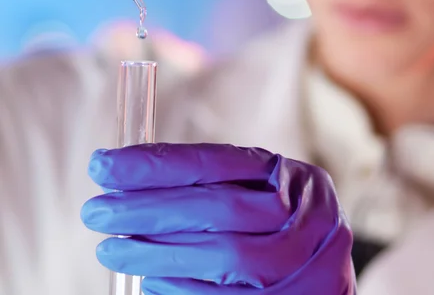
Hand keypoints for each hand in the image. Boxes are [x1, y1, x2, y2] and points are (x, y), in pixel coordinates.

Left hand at [81, 143, 355, 293]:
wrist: (326, 278)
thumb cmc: (283, 229)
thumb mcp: (264, 194)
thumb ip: (216, 186)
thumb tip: (135, 181)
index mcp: (296, 178)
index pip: (221, 162)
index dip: (160, 163)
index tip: (107, 164)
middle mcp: (308, 217)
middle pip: (222, 208)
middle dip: (151, 207)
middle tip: (97, 210)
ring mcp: (307, 265)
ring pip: (226, 256)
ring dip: (159, 252)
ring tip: (111, 247)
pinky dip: (182, 288)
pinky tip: (149, 279)